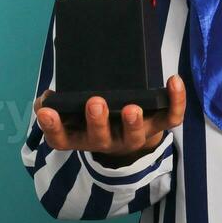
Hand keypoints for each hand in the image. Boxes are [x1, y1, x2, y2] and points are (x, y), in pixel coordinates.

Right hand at [34, 75, 187, 166]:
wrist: (125, 131)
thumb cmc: (93, 116)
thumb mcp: (71, 112)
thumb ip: (56, 105)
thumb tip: (47, 100)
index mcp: (80, 137)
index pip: (61, 139)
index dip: (53, 128)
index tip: (46, 112)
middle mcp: (105, 141)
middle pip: (100, 138)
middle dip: (97, 122)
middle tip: (95, 103)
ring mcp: (132, 137)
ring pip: (135, 135)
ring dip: (133, 122)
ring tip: (132, 108)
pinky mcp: (157, 127)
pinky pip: (170, 118)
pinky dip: (176, 101)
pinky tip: (173, 81)